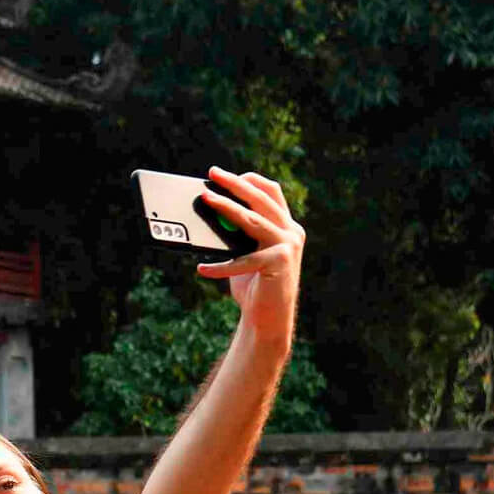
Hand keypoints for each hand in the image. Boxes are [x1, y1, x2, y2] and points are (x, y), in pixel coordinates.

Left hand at [195, 167, 304, 347]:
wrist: (269, 318)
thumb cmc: (253, 285)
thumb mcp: (245, 253)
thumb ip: (236, 234)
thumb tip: (210, 212)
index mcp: (286, 226)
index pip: (271, 192)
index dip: (249, 180)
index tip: (223, 175)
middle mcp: (291, 232)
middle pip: (261, 198)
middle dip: (235, 184)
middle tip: (212, 174)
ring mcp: (287, 246)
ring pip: (253, 220)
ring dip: (226, 208)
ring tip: (206, 200)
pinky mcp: (279, 263)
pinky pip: (242, 260)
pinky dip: (219, 266)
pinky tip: (202, 268)